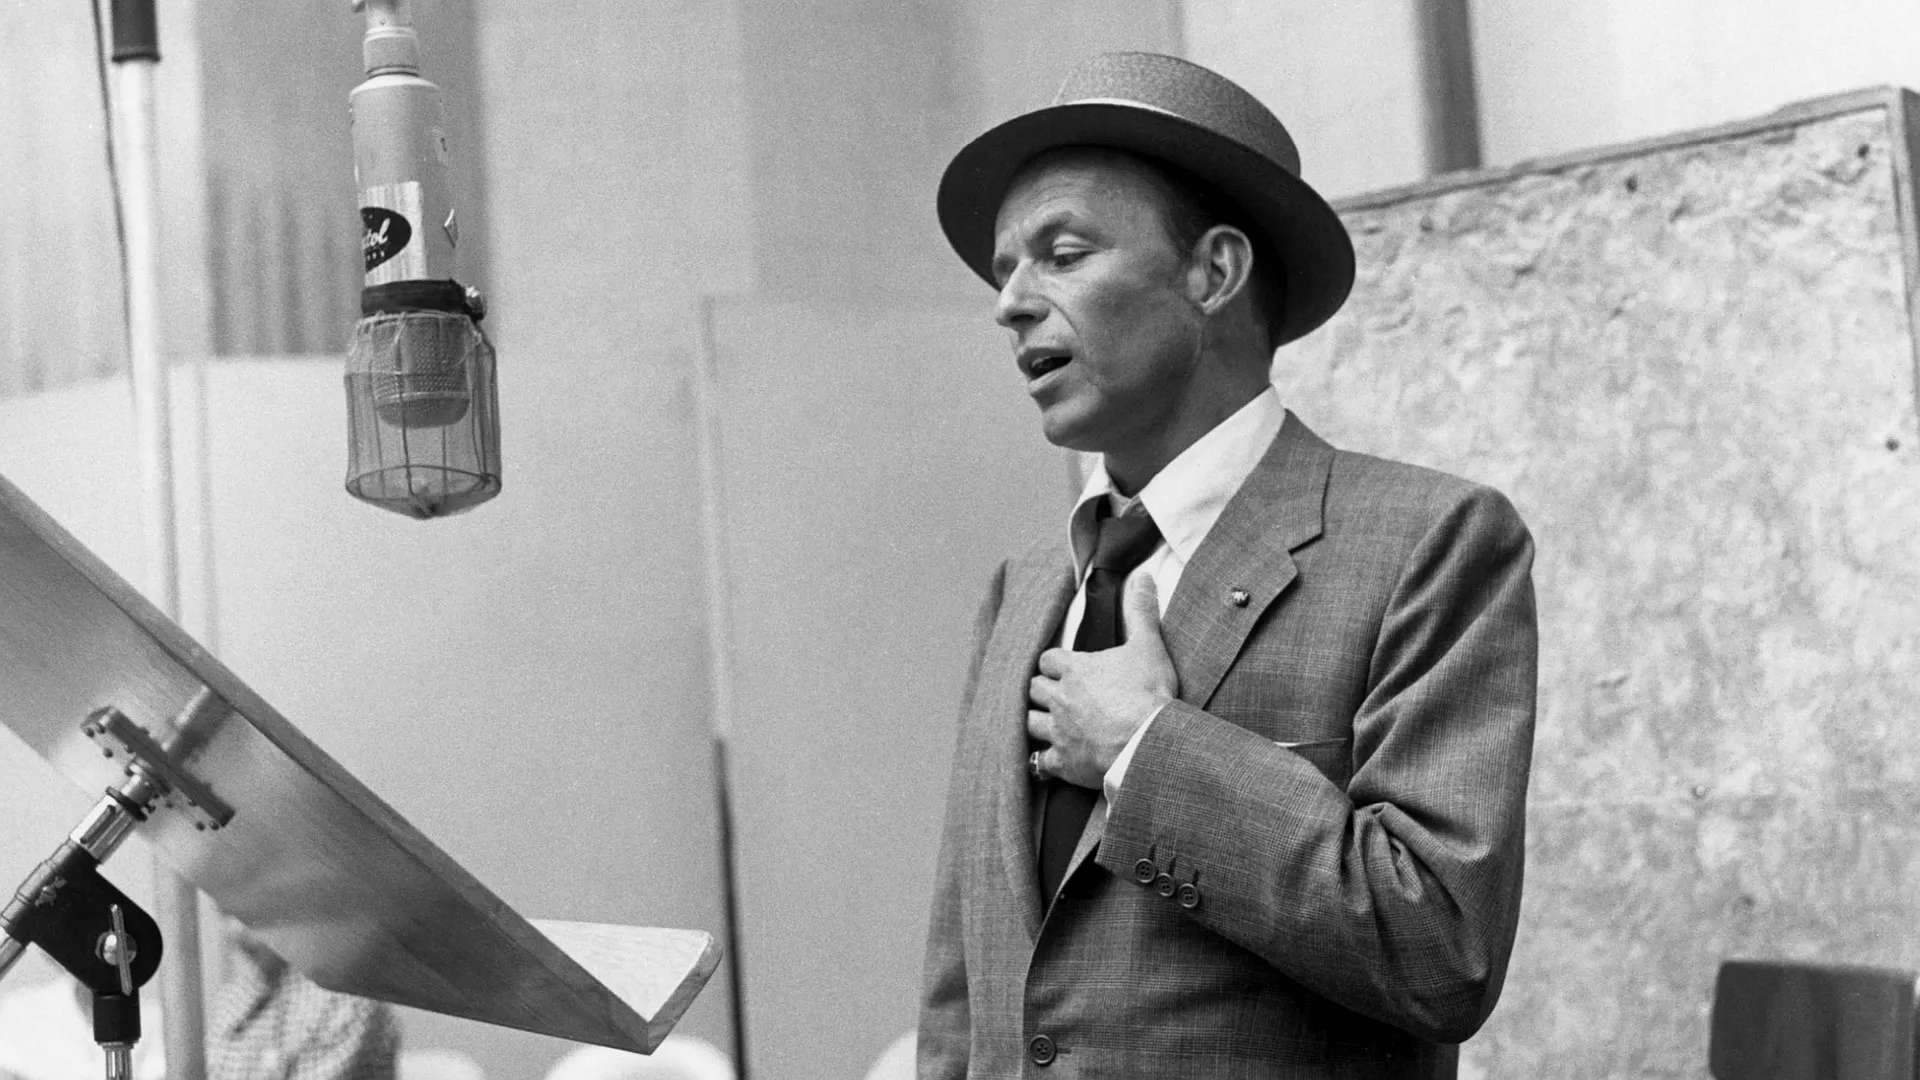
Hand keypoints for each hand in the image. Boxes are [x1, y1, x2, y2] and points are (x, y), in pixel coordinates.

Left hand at [1027, 573, 1177, 788]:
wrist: (1150, 742)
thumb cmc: (1149, 693)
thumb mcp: (1149, 646)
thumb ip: (1141, 611)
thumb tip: (1144, 577)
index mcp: (1075, 669)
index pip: (1047, 659)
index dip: (1054, 664)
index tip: (1061, 668)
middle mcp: (1059, 698)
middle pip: (1033, 689)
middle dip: (1041, 690)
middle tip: (1053, 694)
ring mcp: (1058, 732)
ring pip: (1029, 722)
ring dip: (1036, 721)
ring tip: (1045, 723)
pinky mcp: (1063, 762)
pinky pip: (1039, 763)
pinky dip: (1041, 762)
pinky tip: (1046, 762)